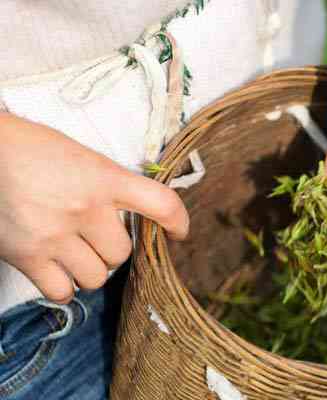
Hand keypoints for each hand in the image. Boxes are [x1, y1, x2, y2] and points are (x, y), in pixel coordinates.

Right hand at [0, 113, 188, 302]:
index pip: (161, 204)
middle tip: (97, 237)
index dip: (178, 222)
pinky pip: (62, 292)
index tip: (179, 232)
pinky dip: (64, 287)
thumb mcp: (86, 158)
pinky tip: (58, 270)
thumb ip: (113, 185)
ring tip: (75, 253)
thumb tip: (141, 212)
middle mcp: (85, 209)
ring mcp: (55, 235)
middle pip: (122, 253)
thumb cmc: (36, 150)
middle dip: (113, 249)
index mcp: (105, 178)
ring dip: (91, 269)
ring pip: (96, 277)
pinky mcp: (26, 255)